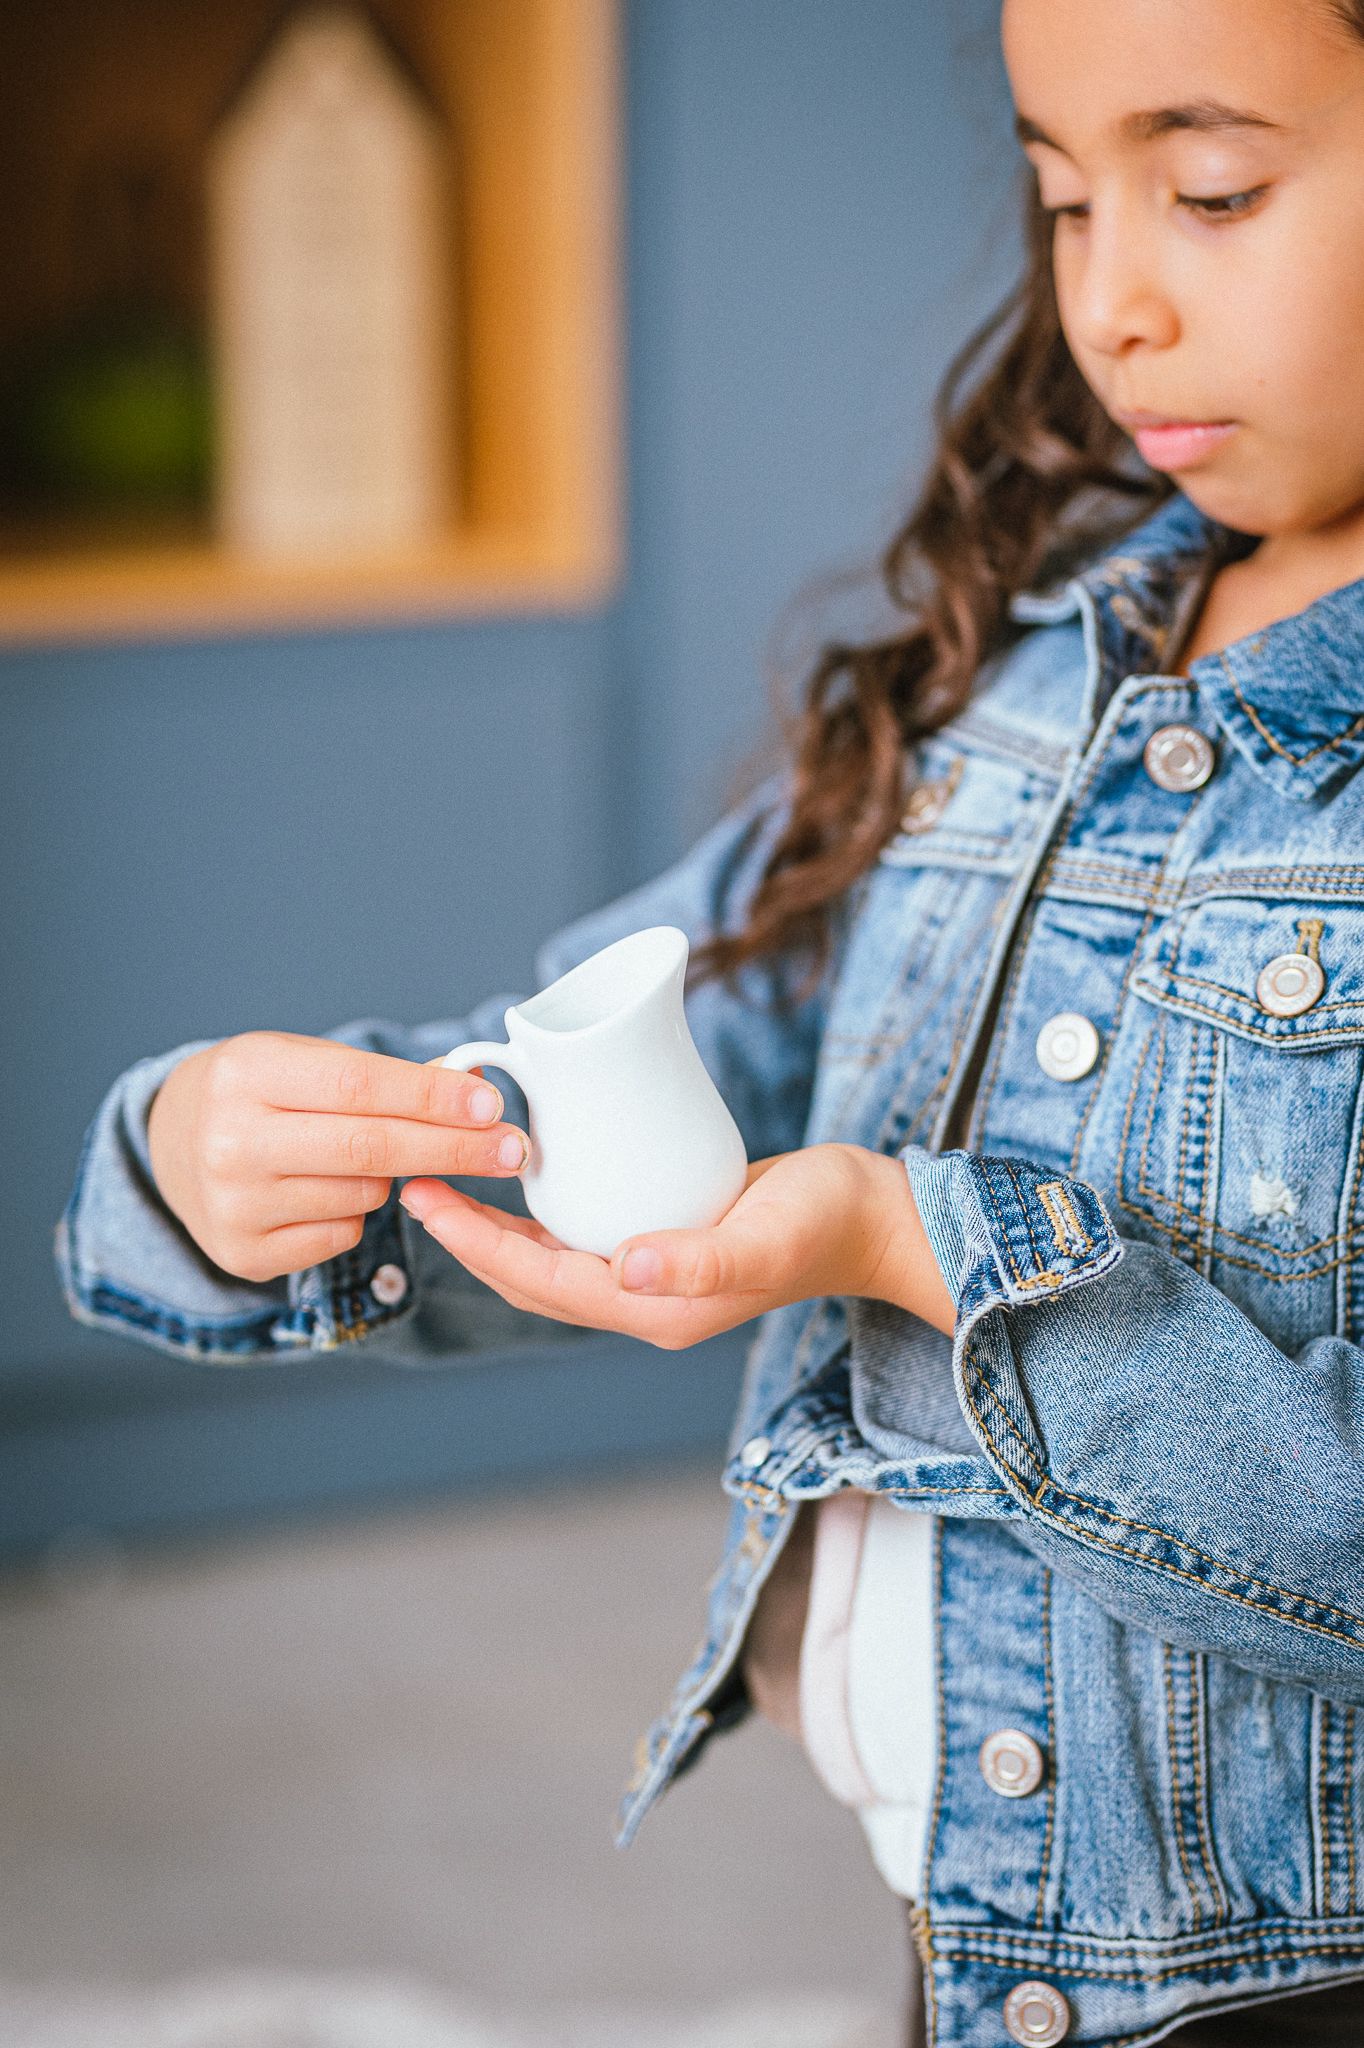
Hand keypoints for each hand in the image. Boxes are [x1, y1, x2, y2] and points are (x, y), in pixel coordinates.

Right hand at [146, 1032, 531, 1282]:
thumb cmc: (261, 1092)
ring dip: (394, 1178)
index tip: (490, 1106)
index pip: (358, 1086)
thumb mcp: (306, 1062)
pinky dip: (355, 1213)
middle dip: (454, 1149)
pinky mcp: (243, 1254)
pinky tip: (325, 1190)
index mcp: (246, 1073)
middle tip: (513, 1150)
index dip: (431, 1098)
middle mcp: (230, 1141)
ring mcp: (233, 1204)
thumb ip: (383, 1076)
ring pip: (363, 1195)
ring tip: (364, 1156)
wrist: (173, 1143)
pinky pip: (341, 1234)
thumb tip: (474, 1093)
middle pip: (369, 1148)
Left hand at [399, 1141, 955, 1348]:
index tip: (425, 1197)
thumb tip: (627, 1267)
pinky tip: (527, 1174)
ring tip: (454, 1180)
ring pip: (553, 1259)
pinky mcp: (667, 1245)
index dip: (476, 1244)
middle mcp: (647, 1300)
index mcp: (657, 1308)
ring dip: (499, 1227)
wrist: (877, 1217)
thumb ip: (702, 1260)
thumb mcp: (767, 1234)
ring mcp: (656, 1276)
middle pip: (532, 1278)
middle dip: (470, 1238)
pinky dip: (544, 1212)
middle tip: (416, 1183)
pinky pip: (585, 1237)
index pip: (540, 1281)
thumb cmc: (827, 1219)